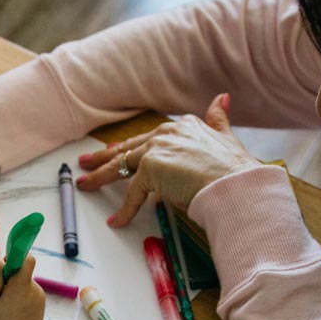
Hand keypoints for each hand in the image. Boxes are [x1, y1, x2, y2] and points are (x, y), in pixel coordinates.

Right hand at [0, 255, 44, 319]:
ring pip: (25, 281)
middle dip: (10, 275)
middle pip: (23, 270)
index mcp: (21, 288)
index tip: (4, 264)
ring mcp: (40, 298)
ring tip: (4, 305)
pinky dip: (20, 294)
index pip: (27, 260)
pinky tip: (12, 310)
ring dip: (14, 286)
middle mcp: (35, 290)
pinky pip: (29, 291)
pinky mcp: (41, 304)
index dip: (16, 257)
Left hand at [77, 93, 260, 226]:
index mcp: (183, 126)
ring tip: (85, 185)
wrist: (236, 185)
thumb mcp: (228, 138)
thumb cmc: (236, 170)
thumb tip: (222, 99)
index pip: (148, 138)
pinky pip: (132, 194)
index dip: (130, 146)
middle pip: (128, 149)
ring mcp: (156, 149)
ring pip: (121, 165)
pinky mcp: (150, 169)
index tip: (115, 150)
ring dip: (100, 176)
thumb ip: (219, 120)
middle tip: (86, 162)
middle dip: (104, 157)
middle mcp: (167, 132)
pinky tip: (117, 220)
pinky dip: (124, 210)